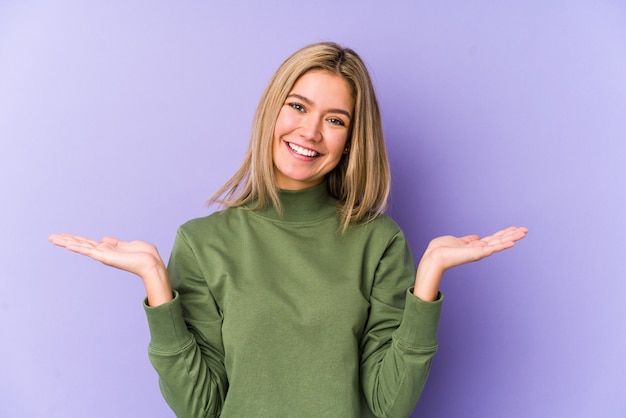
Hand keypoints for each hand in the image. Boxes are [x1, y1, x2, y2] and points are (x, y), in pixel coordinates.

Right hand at [49, 233, 172, 305]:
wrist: (151, 263)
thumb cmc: (144, 255)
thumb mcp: (127, 244)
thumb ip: (115, 242)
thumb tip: (104, 238)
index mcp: (108, 249)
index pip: (88, 243)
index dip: (76, 239)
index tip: (64, 235)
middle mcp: (103, 253)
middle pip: (80, 244)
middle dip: (66, 240)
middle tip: (51, 237)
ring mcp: (103, 255)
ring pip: (81, 247)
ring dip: (66, 242)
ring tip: (53, 239)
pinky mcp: (105, 257)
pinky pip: (88, 250)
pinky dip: (77, 247)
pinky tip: (67, 244)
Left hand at [413, 226, 527, 300]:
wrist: (434, 257)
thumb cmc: (441, 249)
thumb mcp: (457, 240)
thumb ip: (468, 240)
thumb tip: (476, 236)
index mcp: (475, 246)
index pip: (493, 239)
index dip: (504, 233)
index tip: (514, 228)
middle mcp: (479, 249)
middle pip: (499, 240)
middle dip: (512, 235)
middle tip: (526, 230)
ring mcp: (479, 252)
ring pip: (499, 243)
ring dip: (512, 238)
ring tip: (523, 233)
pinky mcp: (476, 254)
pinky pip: (492, 248)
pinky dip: (502, 245)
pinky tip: (512, 242)